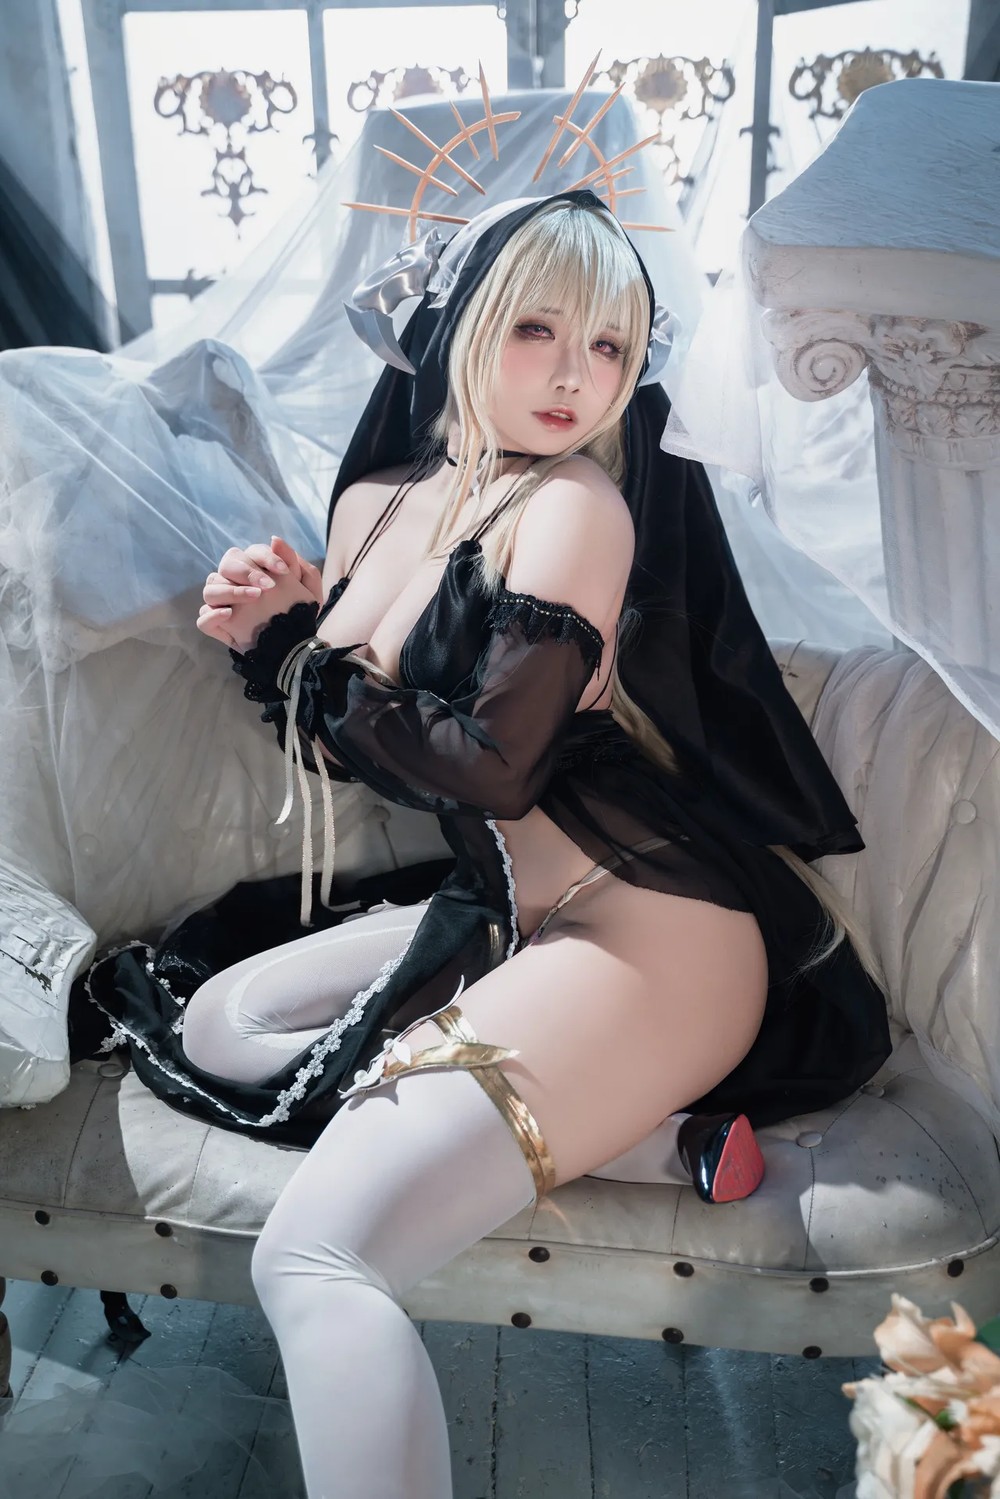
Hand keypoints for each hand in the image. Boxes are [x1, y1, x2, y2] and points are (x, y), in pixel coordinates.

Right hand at [197, 535, 324, 651]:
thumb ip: (296, 564)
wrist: (297, 643)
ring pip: (211, 589)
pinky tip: (229, 615)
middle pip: (227, 564)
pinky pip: (202, 619)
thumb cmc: (301, 613)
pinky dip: (212, 616)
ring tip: (255, 598)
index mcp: (254, 569)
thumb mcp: (307, 590)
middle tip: (267, 586)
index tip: (284, 571)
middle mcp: (234, 582)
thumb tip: (275, 539)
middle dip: (247, 572)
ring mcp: (223, 604)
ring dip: (231, 591)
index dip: (266, 557)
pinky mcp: (218, 625)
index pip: (251, 552)